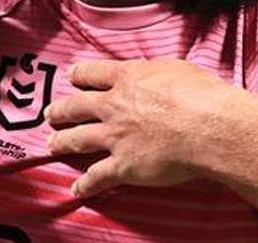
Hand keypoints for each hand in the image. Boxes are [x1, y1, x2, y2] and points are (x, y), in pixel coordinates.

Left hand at [45, 58, 238, 197]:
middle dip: (60, 110)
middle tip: (50, 113)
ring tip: (51, 144)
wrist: (206, 127)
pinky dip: (84, 185)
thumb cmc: (199, 94)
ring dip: (62, 142)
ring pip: (78, 139)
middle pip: (76, 106)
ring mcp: (114, 137)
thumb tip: (150, 73)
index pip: (94, 73)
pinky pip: (96, 177)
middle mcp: (114, 106)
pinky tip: (76, 190)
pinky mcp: (122, 166)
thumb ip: (154, 71)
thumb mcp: (174, 68)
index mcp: (127, 79)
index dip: (79, 74)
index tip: (71, 76)